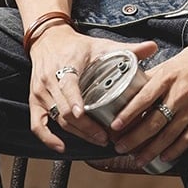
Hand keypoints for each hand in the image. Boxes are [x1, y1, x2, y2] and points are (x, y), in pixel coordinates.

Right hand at [27, 23, 156, 152]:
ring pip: (56, 119)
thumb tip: (153, 47)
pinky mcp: (35, 101)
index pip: (68, 85)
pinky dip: (48, 138)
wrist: (49, 40)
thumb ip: (127, 48)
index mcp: (67, 65)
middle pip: (64, 110)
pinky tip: (62, 147)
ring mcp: (40, 92)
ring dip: (76, 133)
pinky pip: (37, 125)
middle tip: (105, 136)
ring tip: (97, 139)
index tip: (84, 114)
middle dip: (85, 126)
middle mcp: (50, 80)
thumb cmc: (78, 45)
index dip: (74, 101)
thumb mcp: (101, 44)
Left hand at [109, 34, 187, 168]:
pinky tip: (163, 157)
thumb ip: (155, 75)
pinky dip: (174, 150)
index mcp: (168, 76)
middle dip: (133, 138)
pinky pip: (187, 139)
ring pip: (167, 135)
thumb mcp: (173, 61)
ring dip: (150, 150)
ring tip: (138, 158)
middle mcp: (178, 94)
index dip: (127, 114)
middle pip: (152, 122)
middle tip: (120, 147)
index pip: (143, 99)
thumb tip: (135, 85)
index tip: (114, 126)